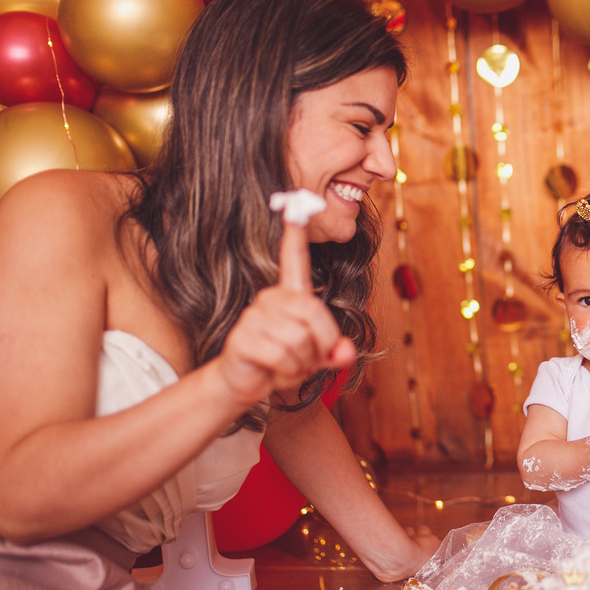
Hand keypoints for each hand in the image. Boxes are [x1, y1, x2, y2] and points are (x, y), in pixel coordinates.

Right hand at [214, 215, 355, 405]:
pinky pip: (282, 356)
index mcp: (290, 295)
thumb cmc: (283, 363)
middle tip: (309, 359)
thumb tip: (347, 353)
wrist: (245, 383)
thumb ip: (336, 352)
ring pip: (300, 339)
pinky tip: (274, 371)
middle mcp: (270, 298)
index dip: (296, 235)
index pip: (294, 259)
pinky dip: (287, 371)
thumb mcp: (316, 357)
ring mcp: (254, 316)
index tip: (297, 206)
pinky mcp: (242, 338)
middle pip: (314, 313)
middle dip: (322, 344)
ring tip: (288, 365)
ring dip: (303, 362)